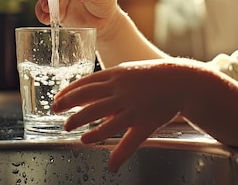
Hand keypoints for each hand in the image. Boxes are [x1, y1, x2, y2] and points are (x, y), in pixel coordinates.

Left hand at [52, 60, 193, 171]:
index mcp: (115, 76)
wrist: (181, 80)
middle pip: (89, 101)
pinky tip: (111, 164)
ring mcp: (133, 107)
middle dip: (71, 110)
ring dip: (89, 130)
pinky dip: (119, 155)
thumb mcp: (127, 72)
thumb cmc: (151, 76)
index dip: (68, 93)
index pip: (85, 84)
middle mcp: (121, 91)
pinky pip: (130, 141)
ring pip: (105, 120)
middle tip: (61, 119)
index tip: (56, 100)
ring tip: (80, 137)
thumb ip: (107, 84)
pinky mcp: (146, 122)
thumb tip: (86, 97)